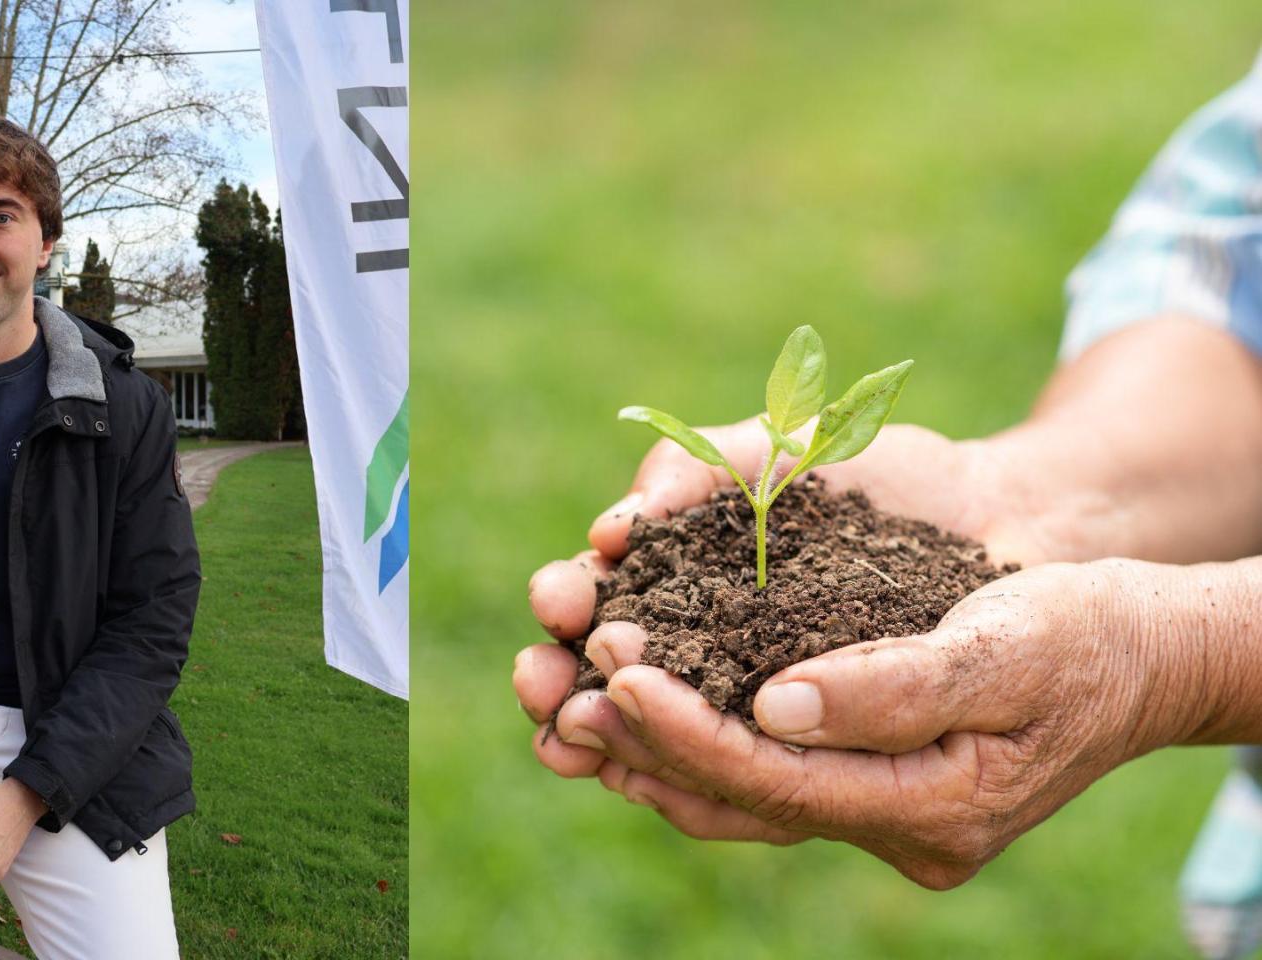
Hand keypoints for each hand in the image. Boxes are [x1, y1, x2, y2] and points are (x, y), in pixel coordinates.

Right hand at [518, 418, 1019, 779]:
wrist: (1005, 517)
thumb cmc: (886, 473)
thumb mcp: (785, 449)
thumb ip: (701, 464)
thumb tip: (617, 530)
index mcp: (678, 576)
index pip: (599, 598)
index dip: (567, 602)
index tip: (556, 598)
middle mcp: (702, 649)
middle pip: (610, 679)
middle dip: (564, 683)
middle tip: (543, 681)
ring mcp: (755, 707)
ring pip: (667, 740)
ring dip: (615, 741)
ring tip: (576, 737)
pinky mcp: (814, 753)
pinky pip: (749, 783)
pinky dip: (700, 781)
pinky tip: (665, 781)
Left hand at [571, 560, 1190, 888]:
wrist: (1140, 653)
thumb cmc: (1084, 633)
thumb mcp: (1005, 645)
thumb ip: (894, 686)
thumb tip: (773, 705)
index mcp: (932, 806)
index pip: (778, 781)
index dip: (688, 729)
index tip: (615, 672)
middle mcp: (893, 826)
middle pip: (737, 796)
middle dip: (638, 740)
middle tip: (552, 684)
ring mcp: (875, 810)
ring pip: (732, 796)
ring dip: (641, 748)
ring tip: (561, 696)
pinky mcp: (861, 777)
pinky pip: (752, 776)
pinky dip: (685, 742)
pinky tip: (626, 703)